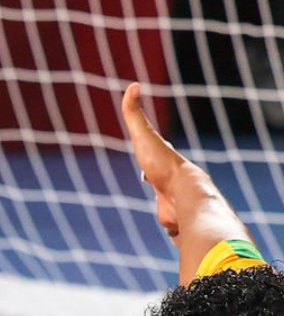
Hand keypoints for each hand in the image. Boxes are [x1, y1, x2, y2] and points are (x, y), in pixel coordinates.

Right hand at [121, 82, 185, 238]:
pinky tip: (170, 230)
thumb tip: (133, 85)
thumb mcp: (144, 135)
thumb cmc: (162, 165)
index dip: (148, 150)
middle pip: (161, 178)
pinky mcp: (173, 221)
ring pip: (167, 201)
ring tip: (165, 210)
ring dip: (166, 206)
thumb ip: (134, 114)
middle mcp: (168, 181)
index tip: (145, 150)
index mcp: (161, 161)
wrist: (183, 194)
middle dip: (156, 180)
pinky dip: (170, 227)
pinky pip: (171, 224)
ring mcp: (171, 200)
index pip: (153, 153)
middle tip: (150, 179)